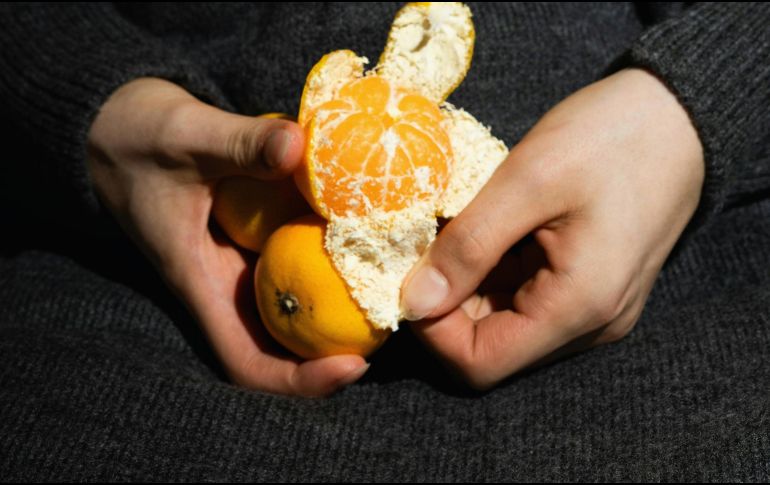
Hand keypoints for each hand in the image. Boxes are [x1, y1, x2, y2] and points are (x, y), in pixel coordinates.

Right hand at [87, 77, 369, 396]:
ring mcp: (240, 263)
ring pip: (293, 305)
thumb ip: (239, 143)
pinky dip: (329, 257)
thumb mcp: (186, 135)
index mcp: (200, 283)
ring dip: (340, 306)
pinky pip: (295, 261)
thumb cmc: (138, 135)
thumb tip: (300, 145)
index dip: (298, 380)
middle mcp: (225, 285)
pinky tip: (365, 235)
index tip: (353, 366)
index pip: (246, 360)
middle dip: (336, 350)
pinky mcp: (252, 238)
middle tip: (393, 327)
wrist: (116, 127)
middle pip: (284, 345)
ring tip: (393, 290)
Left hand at [400, 68, 704, 390]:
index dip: (432, 330)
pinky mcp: (588, 285)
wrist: (679, 115)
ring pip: (503, 320)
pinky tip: (487, 226)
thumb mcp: (530, 181)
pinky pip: (524, 297)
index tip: (411, 274)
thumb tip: (413, 302)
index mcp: (578, 307)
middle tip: (427, 243)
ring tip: (459, 226)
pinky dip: (493, 269)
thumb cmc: (613, 138)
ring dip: (468, 282)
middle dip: (447, 301)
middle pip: (490, 344)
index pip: (481, 363)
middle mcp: (587, 323)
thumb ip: (468, 246)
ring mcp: (590, 307)